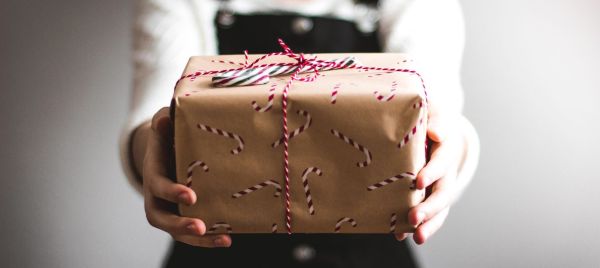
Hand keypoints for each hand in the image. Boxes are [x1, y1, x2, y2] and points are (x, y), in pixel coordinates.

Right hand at [142, 107, 231, 246]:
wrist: (167, 150)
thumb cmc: (169, 135)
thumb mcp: (165, 124)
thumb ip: (164, 121)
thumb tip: (165, 119)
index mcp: (153, 173)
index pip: (158, 186)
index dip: (172, 192)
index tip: (191, 196)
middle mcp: (157, 197)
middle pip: (162, 218)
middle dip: (180, 224)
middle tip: (200, 227)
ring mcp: (170, 210)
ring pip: (177, 232)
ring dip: (199, 239)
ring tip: (223, 239)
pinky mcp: (184, 216)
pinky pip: (192, 233)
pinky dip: (208, 239)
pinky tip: (228, 239)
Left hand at [395, 112, 463, 244]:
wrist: (433, 127)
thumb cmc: (428, 117)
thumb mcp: (432, 113)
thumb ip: (434, 121)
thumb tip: (436, 133)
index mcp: (447, 148)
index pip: (442, 161)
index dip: (432, 172)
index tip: (418, 181)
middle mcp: (446, 171)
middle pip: (442, 192)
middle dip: (429, 207)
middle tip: (413, 218)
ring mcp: (439, 185)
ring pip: (439, 208)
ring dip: (429, 224)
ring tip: (417, 238)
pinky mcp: (429, 195)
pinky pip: (428, 214)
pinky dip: (417, 226)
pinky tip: (401, 235)